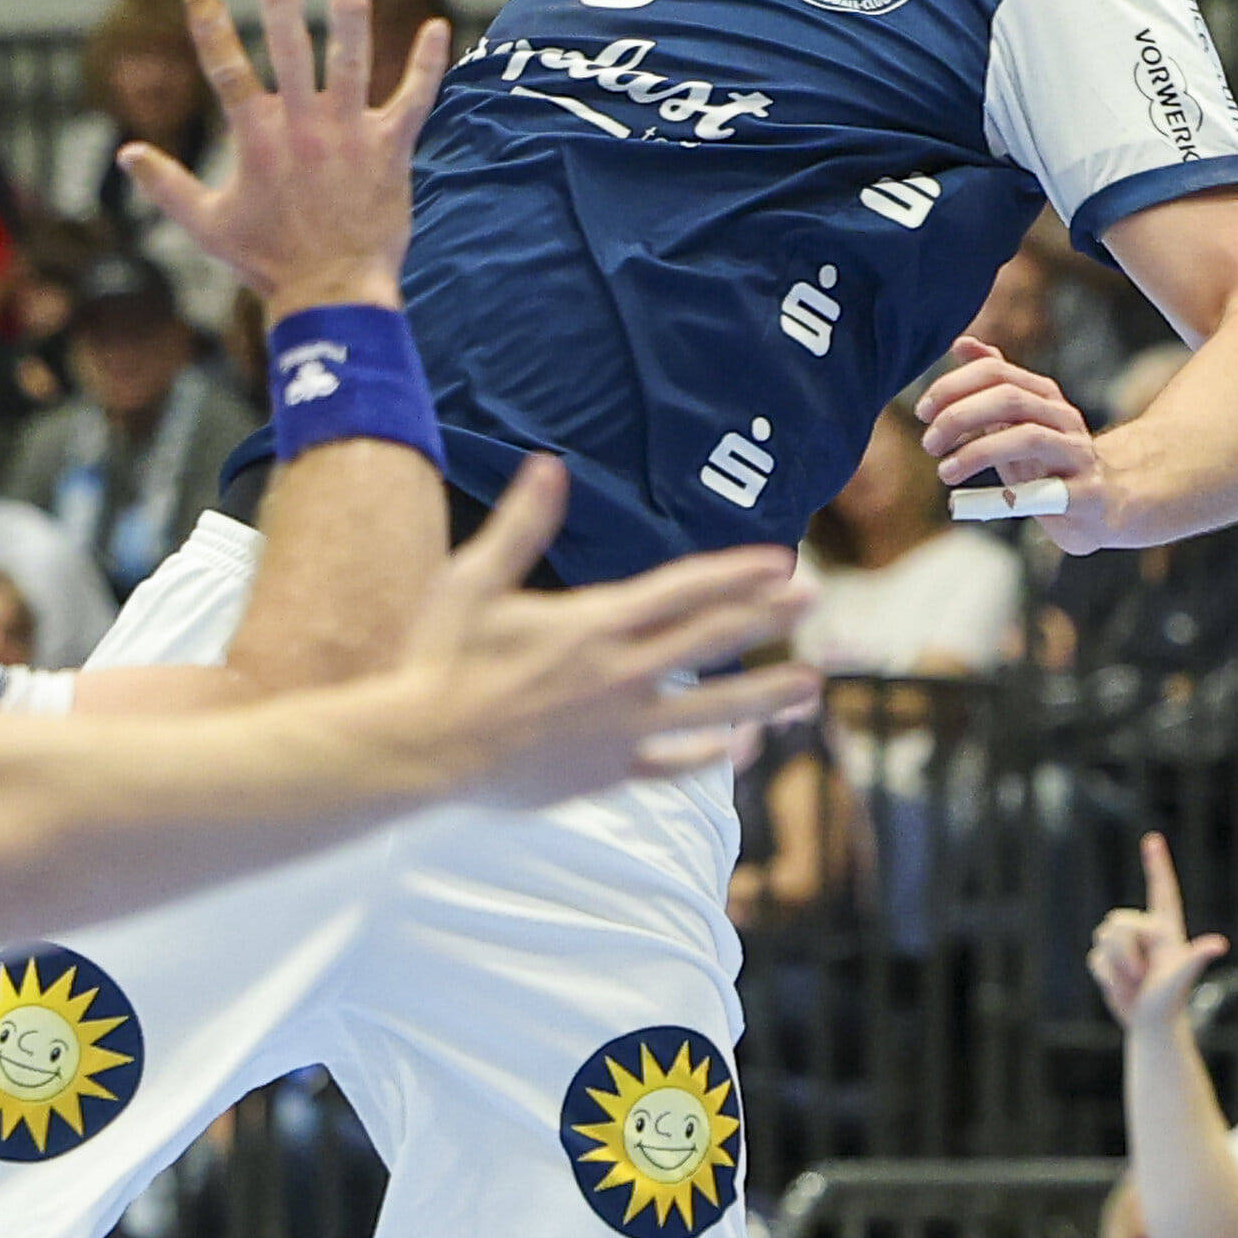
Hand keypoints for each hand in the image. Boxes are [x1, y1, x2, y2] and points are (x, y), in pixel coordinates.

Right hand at [121, 0, 448, 319]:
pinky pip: (414, 98)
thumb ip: (166, 185)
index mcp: (256, 138)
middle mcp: (302, 126)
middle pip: (288, 46)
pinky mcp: (389, 149)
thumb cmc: (268, 261)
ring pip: (351, 58)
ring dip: (349, 8)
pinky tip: (437, 26)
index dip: (209, 25)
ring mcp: (349, 134)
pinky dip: (427, 63)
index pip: (226, 68)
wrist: (332, 292)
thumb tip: (127, 154)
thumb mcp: (206, 224)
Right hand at [390, 456, 817, 806]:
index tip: (782, 560)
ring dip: (765, 698)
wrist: (420, 751)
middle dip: (767, 618)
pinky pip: (669, 766)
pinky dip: (706, 757)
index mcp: (594, 626)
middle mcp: (619, 677)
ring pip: (710, 712)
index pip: (683, 591)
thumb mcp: (474, 581)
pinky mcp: (605, 772)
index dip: (736, 573)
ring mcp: (619, 730)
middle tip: (816, 599)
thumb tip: (548, 465)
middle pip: (710, 642)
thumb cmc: (441, 660)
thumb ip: (522, 526)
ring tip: (812, 688)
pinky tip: (738, 748)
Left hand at [916, 336, 1114, 553]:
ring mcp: (1077, 453)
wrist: (1106, 501)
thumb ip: (993, 383)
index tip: (922, 411)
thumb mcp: (1018, 420)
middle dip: (960, 416)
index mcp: (1043, 394)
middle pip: (1009, 398)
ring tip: (945, 471)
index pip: (996, 372)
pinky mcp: (1086, 493)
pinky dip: (1010, 497)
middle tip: (929, 443)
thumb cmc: (1049, 459)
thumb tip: (961, 344)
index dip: (953, 386)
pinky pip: (1047, 491)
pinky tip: (977, 503)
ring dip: (977, 452)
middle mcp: (1062, 416)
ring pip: (1028, 437)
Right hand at [1087, 831, 1227, 1030]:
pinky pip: (1094, 958)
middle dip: (1125, 952)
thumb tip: (1218, 944)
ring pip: (1103, 936)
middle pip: (1118, 922)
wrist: (1151, 1025)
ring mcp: (1124, 944)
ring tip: (1134, 981)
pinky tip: (1120, 986)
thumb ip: (1195, 957)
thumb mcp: (1183, 978)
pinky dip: (1106, 977)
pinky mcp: (1107, 959)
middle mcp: (1144, 930)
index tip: (1152, 839)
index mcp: (1165, 928)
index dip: (1156, 864)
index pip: (1161, 890)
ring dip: (1116, 966)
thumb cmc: (1172, 1000)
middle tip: (1142, 976)